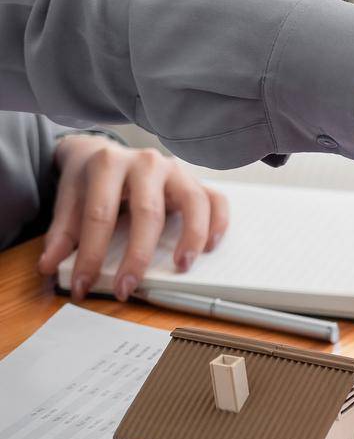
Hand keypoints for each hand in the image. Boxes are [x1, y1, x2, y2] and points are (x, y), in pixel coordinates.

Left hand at [38, 135, 229, 301]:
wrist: (103, 151)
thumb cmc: (89, 179)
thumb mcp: (68, 198)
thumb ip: (62, 231)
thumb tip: (50, 265)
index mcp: (108, 163)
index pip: (100, 214)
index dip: (91, 254)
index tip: (85, 285)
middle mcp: (146, 162)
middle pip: (148, 212)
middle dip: (138, 255)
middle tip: (128, 287)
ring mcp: (175, 169)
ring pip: (193, 202)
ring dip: (191, 237)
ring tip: (182, 267)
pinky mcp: (195, 179)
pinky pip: (216, 199)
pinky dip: (219, 223)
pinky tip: (209, 247)